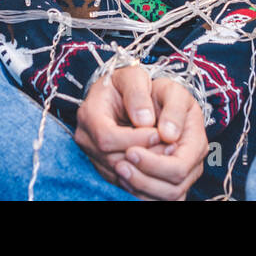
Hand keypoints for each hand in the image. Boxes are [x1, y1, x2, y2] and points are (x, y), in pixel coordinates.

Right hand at [75, 65, 206, 199]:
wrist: (118, 90)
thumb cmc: (126, 81)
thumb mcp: (133, 77)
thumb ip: (138, 95)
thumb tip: (145, 121)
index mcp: (89, 113)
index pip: (107, 138)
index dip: (135, 139)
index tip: (158, 133)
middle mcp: (85, 137)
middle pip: (112, 159)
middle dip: (144, 156)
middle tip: (170, 147)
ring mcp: (91, 153)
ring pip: (118, 173)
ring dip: (146, 168)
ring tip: (168, 154)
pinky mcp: (102, 164)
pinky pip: (122, 179)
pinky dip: (143, 174)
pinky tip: (160, 162)